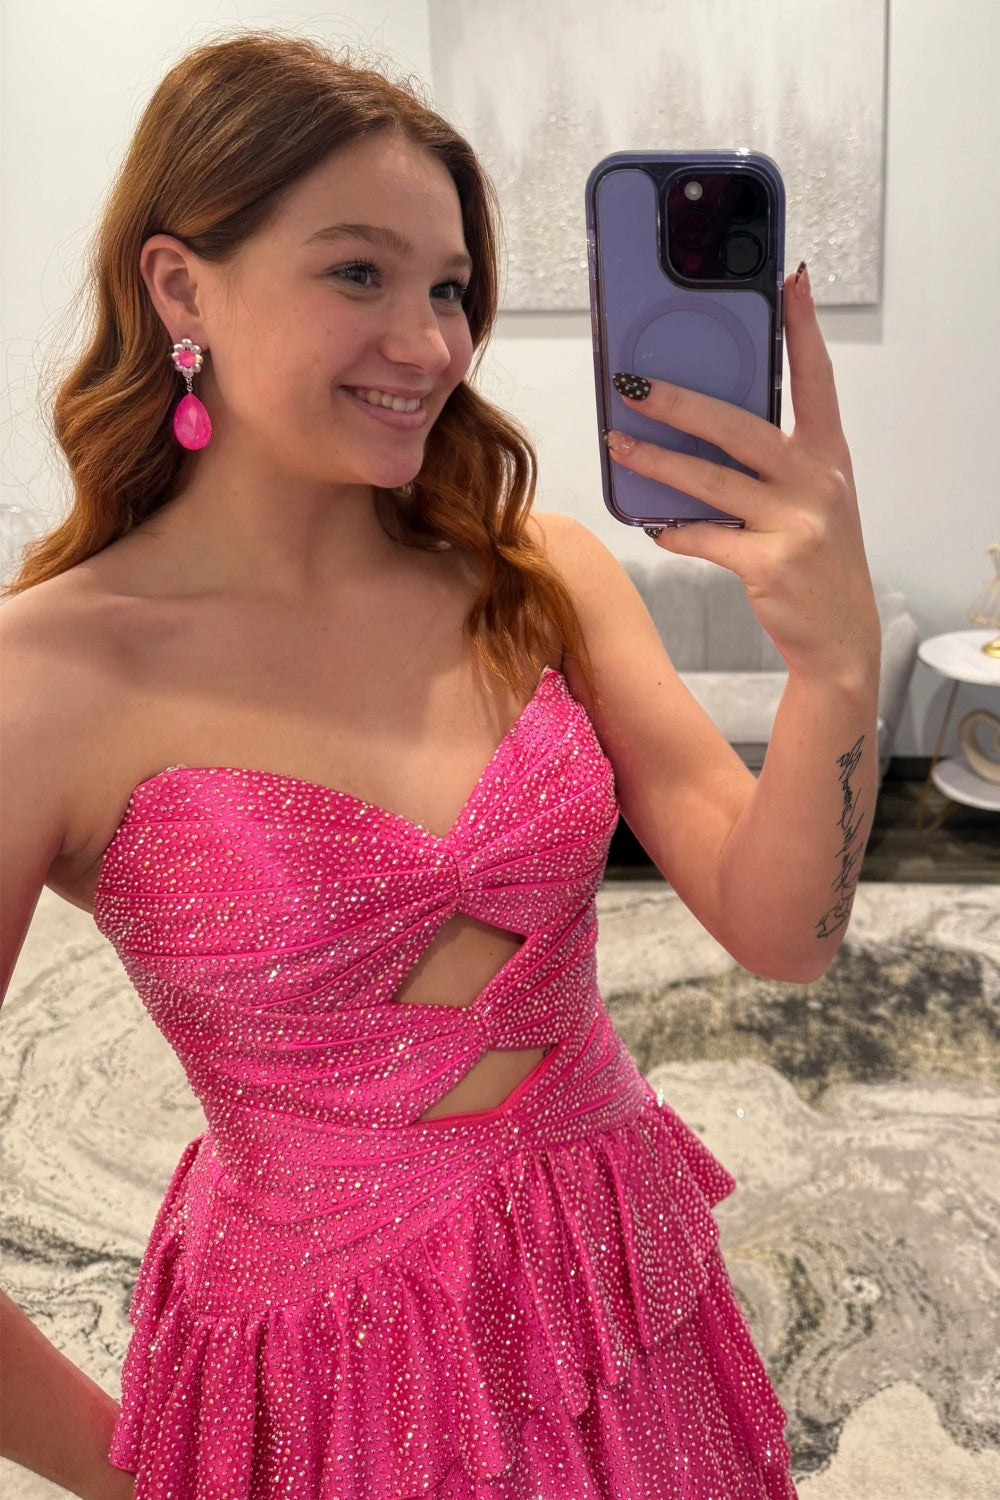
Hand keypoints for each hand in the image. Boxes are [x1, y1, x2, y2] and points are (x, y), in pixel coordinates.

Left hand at [604, 263, 880, 679]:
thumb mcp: (812, 499)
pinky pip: (706, 538)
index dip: (802, 328)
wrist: (841, 634)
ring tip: (617, 444)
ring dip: (656, 462)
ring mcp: (795, 522)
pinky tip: (656, 526)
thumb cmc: (817, 557)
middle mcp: (817, 481)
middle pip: (737, 427)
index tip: (790, 280)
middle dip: (679, 403)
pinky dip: (676, 531)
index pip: (817, 379)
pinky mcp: (769, 564)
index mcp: (829, 455)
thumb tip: (702, 427)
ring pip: (710, 482)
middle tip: (633, 383)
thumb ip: (773, 462)